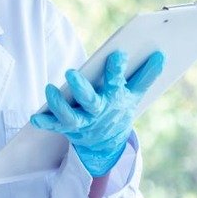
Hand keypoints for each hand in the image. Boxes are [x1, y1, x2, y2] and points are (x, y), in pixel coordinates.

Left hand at [30, 50, 164, 176]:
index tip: (117, 53)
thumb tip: (161, 54)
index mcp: (115, 100)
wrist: (108, 143)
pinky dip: (45, 123)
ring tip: (49, 88)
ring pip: (70, 116)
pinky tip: (35, 117)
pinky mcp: (68, 129)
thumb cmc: (119, 109)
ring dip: (58, 104)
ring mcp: (82, 122)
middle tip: (70, 73)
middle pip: (90, 101)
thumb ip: (146, 75)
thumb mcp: (135, 95)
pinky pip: (55, 126)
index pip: (117, 83)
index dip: (116, 69)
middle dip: (81, 88)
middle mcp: (98, 111)